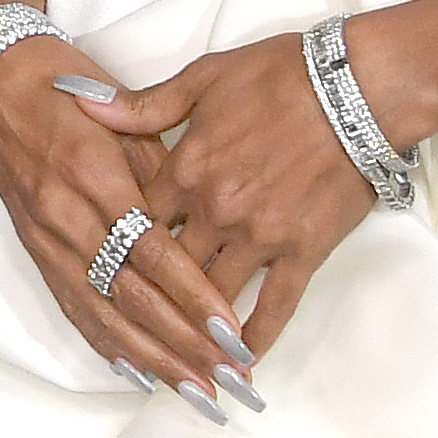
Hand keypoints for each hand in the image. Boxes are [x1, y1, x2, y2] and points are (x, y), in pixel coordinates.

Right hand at [0, 30, 250, 403]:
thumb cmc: (67, 89)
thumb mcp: (124, 113)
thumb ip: (163, 169)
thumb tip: (209, 227)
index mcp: (93, 173)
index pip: (151, 251)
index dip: (192, 297)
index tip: (233, 332)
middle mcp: (66, 214)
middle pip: (131, 294)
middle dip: (184, 343)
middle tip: (231, 377)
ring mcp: (47, 239)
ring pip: (103, 312)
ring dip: (153, 358)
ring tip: (198, 390)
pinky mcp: (36, 252)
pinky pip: (74, 307)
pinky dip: (108, 346)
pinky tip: (140, 374)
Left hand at [92, 32, 385, 369]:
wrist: (357, 88)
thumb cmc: (279, 76)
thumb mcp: (202, 78)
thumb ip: (142, 105)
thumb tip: (80, 103)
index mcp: (185, 168)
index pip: (135, 220)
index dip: (117, 245)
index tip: (101, 267)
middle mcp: (215, 210)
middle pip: (167, 267)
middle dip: (147, 298)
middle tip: (127, 329)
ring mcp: (260, 235)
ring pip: (214, 294)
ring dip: (194, 328)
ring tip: (174, 358)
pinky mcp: (303, 250)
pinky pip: (276, 304)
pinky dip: (257, 336)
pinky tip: (241, 361)